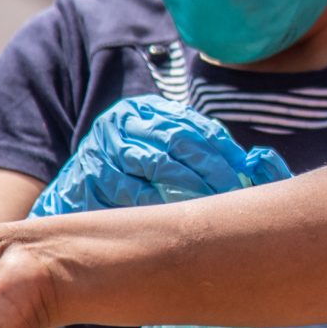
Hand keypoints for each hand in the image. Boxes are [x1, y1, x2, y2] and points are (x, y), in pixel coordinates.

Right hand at [33, 98, 270, 216]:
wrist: (74, 190)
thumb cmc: (128, 173)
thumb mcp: (157, 150)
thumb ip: (195, 153)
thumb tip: (252, 166)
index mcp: (146, 109)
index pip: (193, 125)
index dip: (222, 148)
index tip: (245, 173)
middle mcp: (124, 122)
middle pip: (178, 141)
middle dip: (211, 168)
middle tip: (234, 193)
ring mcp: (105, 146)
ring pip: (158, 164)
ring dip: (190, 187)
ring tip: (213, 207)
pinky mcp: (90, 175)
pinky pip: (131, 190)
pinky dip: (157, 204)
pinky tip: (177, 218)